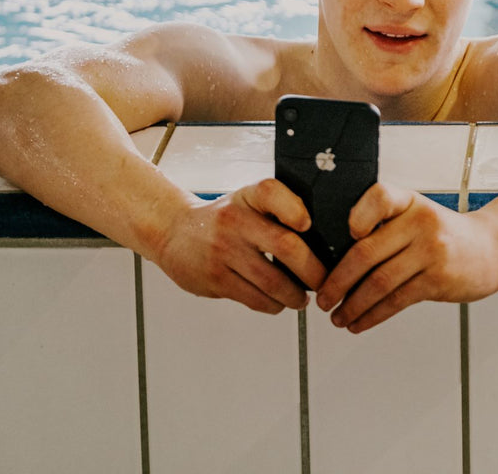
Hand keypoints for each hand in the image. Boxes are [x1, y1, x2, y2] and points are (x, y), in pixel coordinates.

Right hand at [152, 178, 326, 313]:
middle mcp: (234, 221)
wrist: (173, 232)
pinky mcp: (215, 279)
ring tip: (303, 298)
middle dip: (313, 270)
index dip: (295, 209)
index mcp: (248, 197)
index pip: (272, 192)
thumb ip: (279, 211)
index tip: (309, 225)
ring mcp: (223, 251)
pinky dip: (273, 305)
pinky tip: (279, 302)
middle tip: (324, 281)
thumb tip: (324, 240)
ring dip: (295, 295)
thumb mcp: (247, 201)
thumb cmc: (223, 219)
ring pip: (272, 280)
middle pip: (284, 245)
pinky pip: (254, 298)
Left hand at [316, 185, 497, 333]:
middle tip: (323, 297)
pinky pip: (396, 300)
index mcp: (411, 203)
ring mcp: (432, 252)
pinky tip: (360, 322)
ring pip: (379, 282)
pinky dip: (373, 315)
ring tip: (338, 317)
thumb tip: (336, 258)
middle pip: (367, 252)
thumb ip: (386, 225)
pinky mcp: (438, 279)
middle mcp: (421, 223)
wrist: (493, 248)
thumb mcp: (419, 215)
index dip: (357, 215)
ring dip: (352, 305)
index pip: (379, 197)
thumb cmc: (447, 235)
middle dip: (338, 280)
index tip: (343, 235)